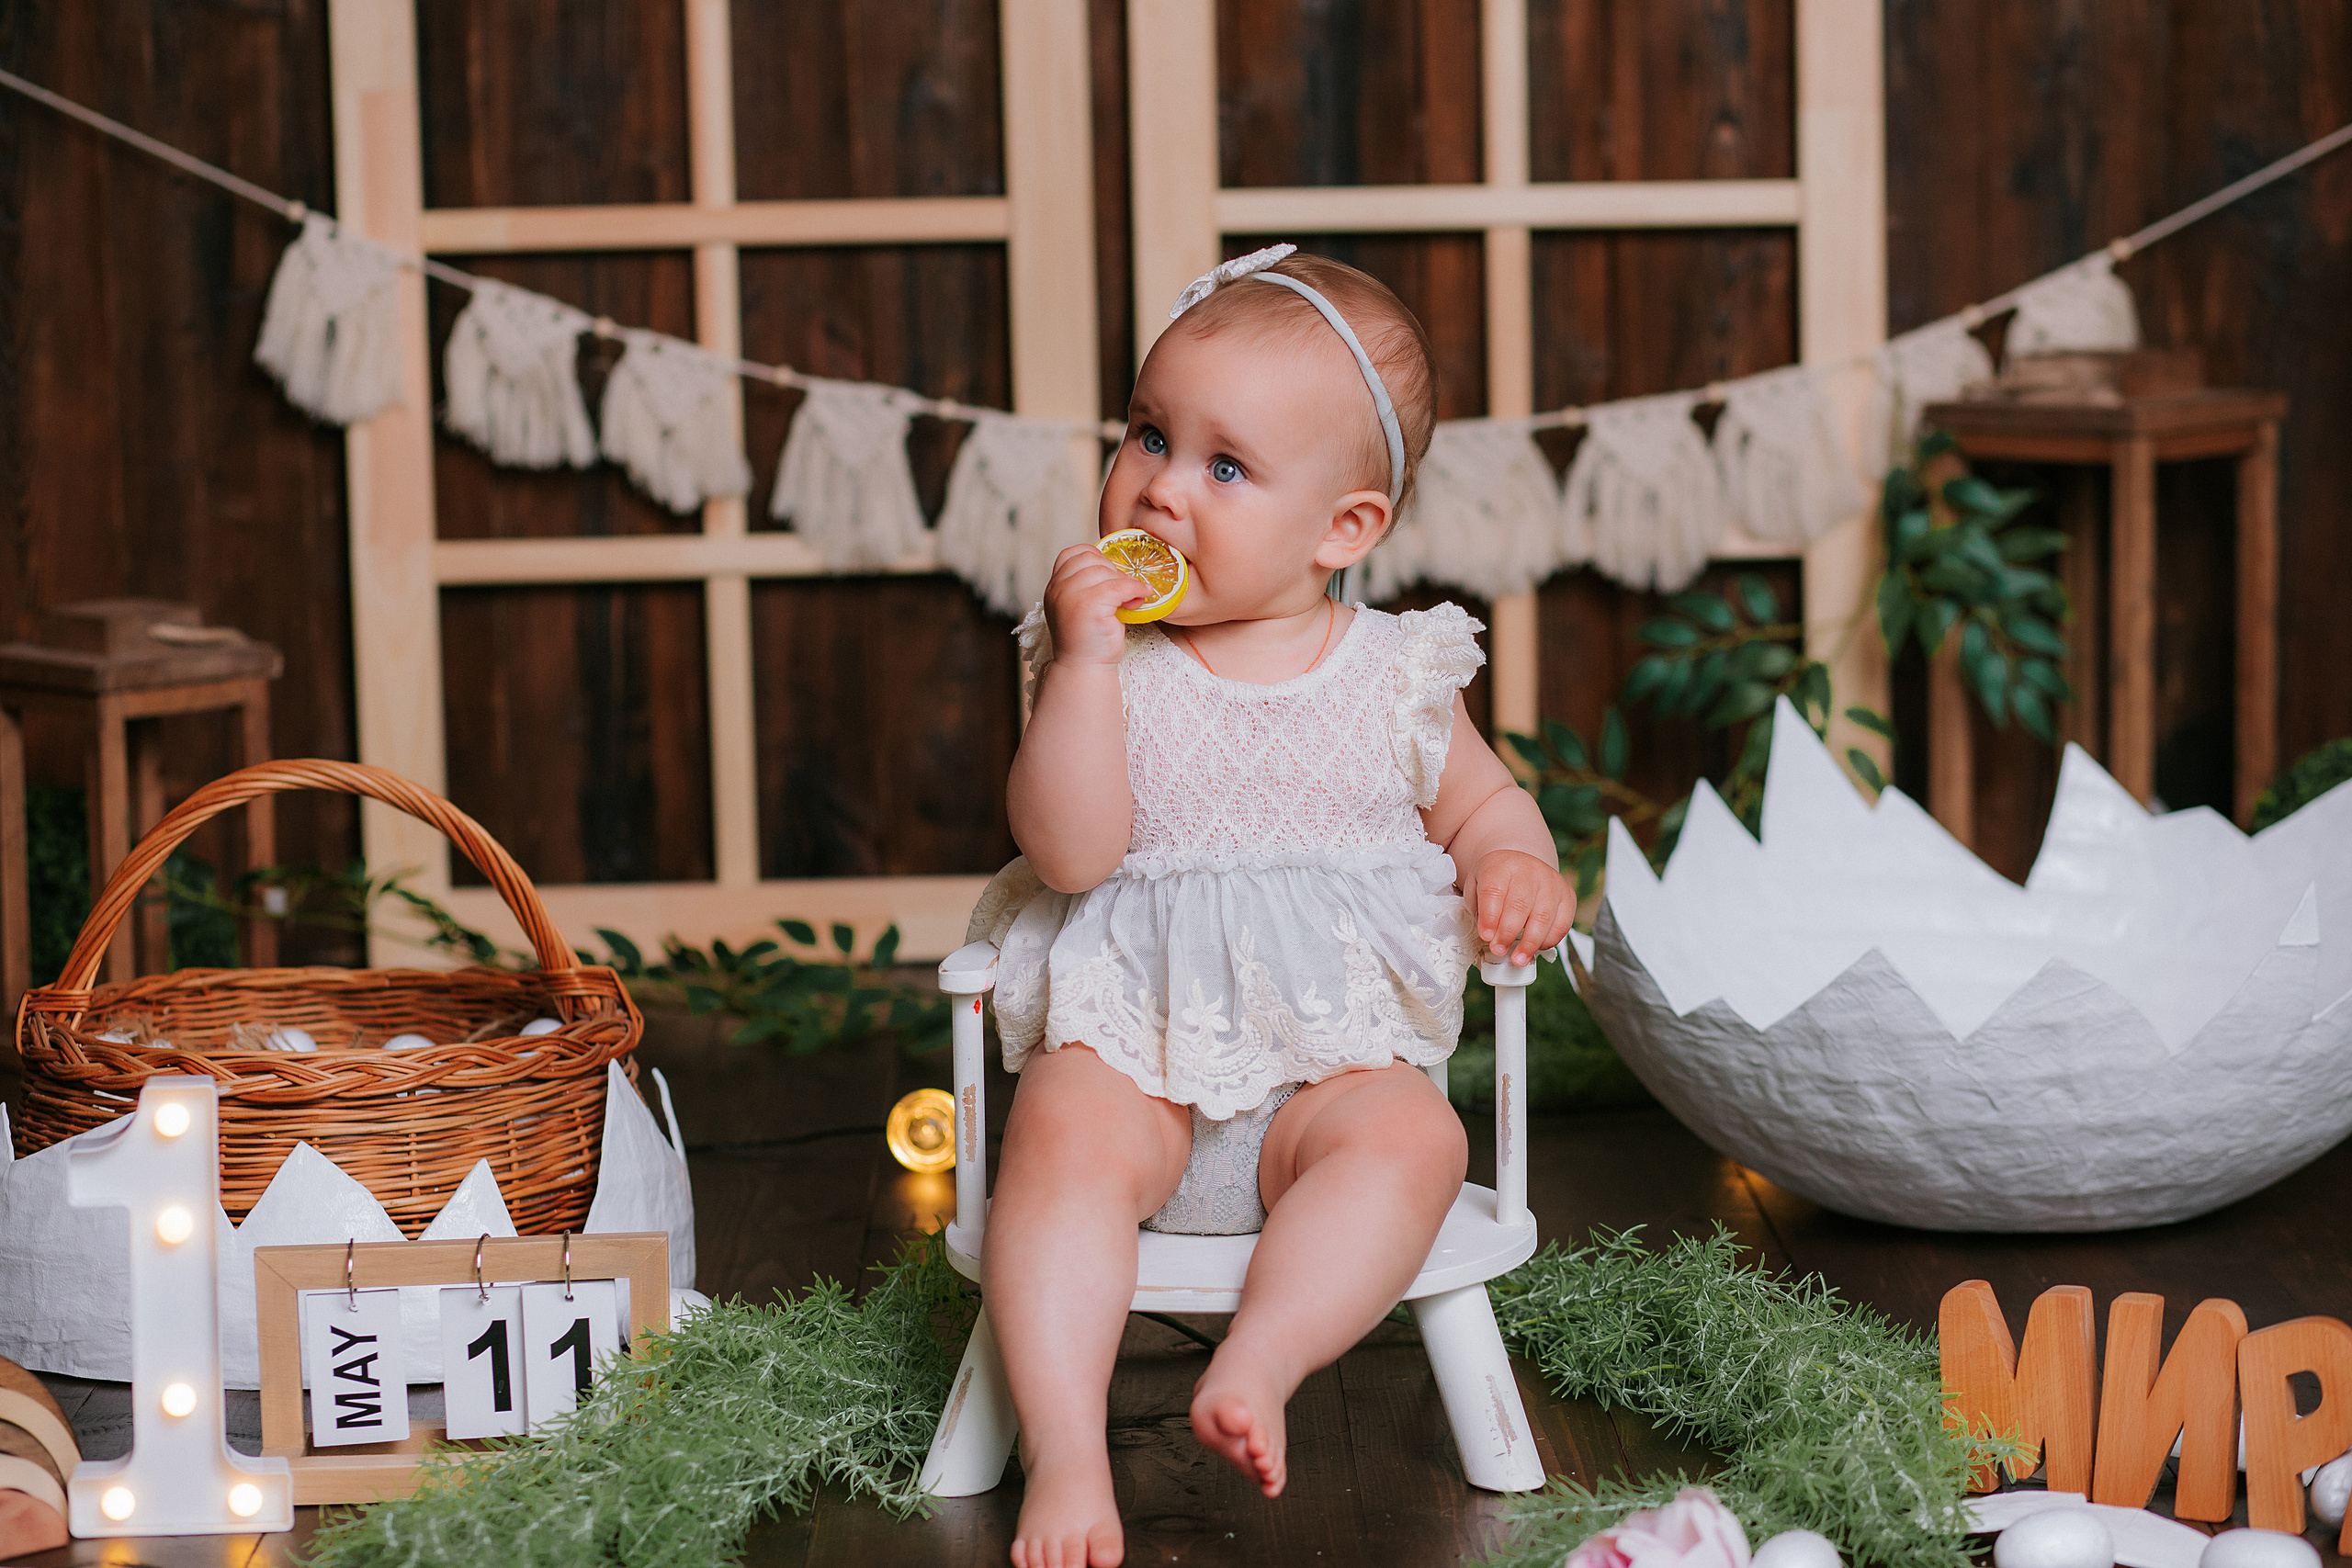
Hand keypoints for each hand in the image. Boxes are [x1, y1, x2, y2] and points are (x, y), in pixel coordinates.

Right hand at [1042, 542, 1146, 668]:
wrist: (1085, 669)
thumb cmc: (1089, 640)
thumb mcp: (1083, 606)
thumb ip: (1091, 585)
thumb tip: (1122, 568)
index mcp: (1054, 587)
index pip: (1072, 553)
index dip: (1095, 558)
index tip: (1109, 575)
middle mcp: (1058, 589)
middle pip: (1090, 559)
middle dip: (1113, 571)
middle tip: (1125, 591)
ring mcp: (1071, 596)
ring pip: (1105, 571)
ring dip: (1125, 582)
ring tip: (1133, 598)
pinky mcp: (1088, 605)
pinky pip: (1119, 585)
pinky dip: (1135, 589)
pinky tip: (1141, 597)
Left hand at [1471, 849, 1574, 965]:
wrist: (1519, 864)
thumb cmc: (1497, 881)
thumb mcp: (1477, 888)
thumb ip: (1480, 911)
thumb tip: (1490, 938)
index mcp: (1501, 866)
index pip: (1494, 891)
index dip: (1489, 917)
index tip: (1486, 937)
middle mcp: (1529, 870)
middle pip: (1520, 905)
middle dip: (1508, 933)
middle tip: (1499, 951)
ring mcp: (1551, 882)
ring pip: (1543, 916)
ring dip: (1530, 943)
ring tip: (1518, 959)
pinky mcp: (1567, 895)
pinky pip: (1562, 923)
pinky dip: (1549, 940)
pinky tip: (1536, 948)